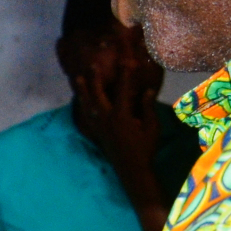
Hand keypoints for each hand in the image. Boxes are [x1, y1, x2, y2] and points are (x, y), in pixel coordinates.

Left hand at [70, 36, 166, 215]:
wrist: (132, 169)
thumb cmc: (145, 148)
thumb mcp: (152, 127)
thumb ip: (147, 107)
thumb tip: (148, 89)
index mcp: (121, 116)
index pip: (122, 90)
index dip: (124, 75)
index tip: (126, 61)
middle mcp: (106, 120)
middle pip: (98, 95)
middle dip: (95, 79)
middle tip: (92, 64)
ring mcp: (99, 127)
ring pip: (87, 105)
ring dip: (83, 91)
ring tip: (78, 78)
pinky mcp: (97, 133)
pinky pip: (86, 116)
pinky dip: (83, 106)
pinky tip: (81, 100)